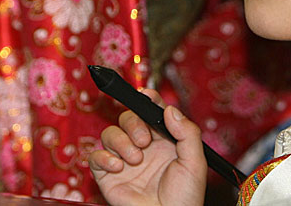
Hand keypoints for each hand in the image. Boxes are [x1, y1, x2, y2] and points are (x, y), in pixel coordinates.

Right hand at [89, 89, 206, 205]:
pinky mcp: (108, 175)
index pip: (151, 110)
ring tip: (135, 159)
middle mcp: (142, 145)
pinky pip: (95, 157)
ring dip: (121, 141)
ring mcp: (124, 160)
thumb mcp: (194, 163)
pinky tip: (119, 167)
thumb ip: (187, 133)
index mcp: (163, 138)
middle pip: (127, 117)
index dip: (147, 99)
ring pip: (110, 134)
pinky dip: (104, 158)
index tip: (146, 95)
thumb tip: (169, 109)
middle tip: (144, 141)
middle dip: (134, 124)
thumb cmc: (185, 197)